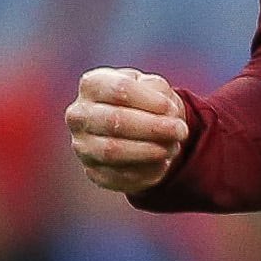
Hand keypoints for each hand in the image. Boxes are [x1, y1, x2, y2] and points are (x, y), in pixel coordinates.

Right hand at [67, 67, 191, 193]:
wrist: (136, 128)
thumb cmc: (144, 101)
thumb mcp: (152, 86)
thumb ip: (158, 90)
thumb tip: (166, 111)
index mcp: (92, 85)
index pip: (119, 90)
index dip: (149, 101)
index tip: (171, 109)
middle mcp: (79, 115)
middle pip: (114, 121)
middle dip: (152, 128)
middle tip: (181, 131)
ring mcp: (83, 146)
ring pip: (113, 151)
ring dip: (149, 151)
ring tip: (172, 147)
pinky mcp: (94, 172)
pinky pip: (120, 176)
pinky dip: (146, 171)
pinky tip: (162, 163)